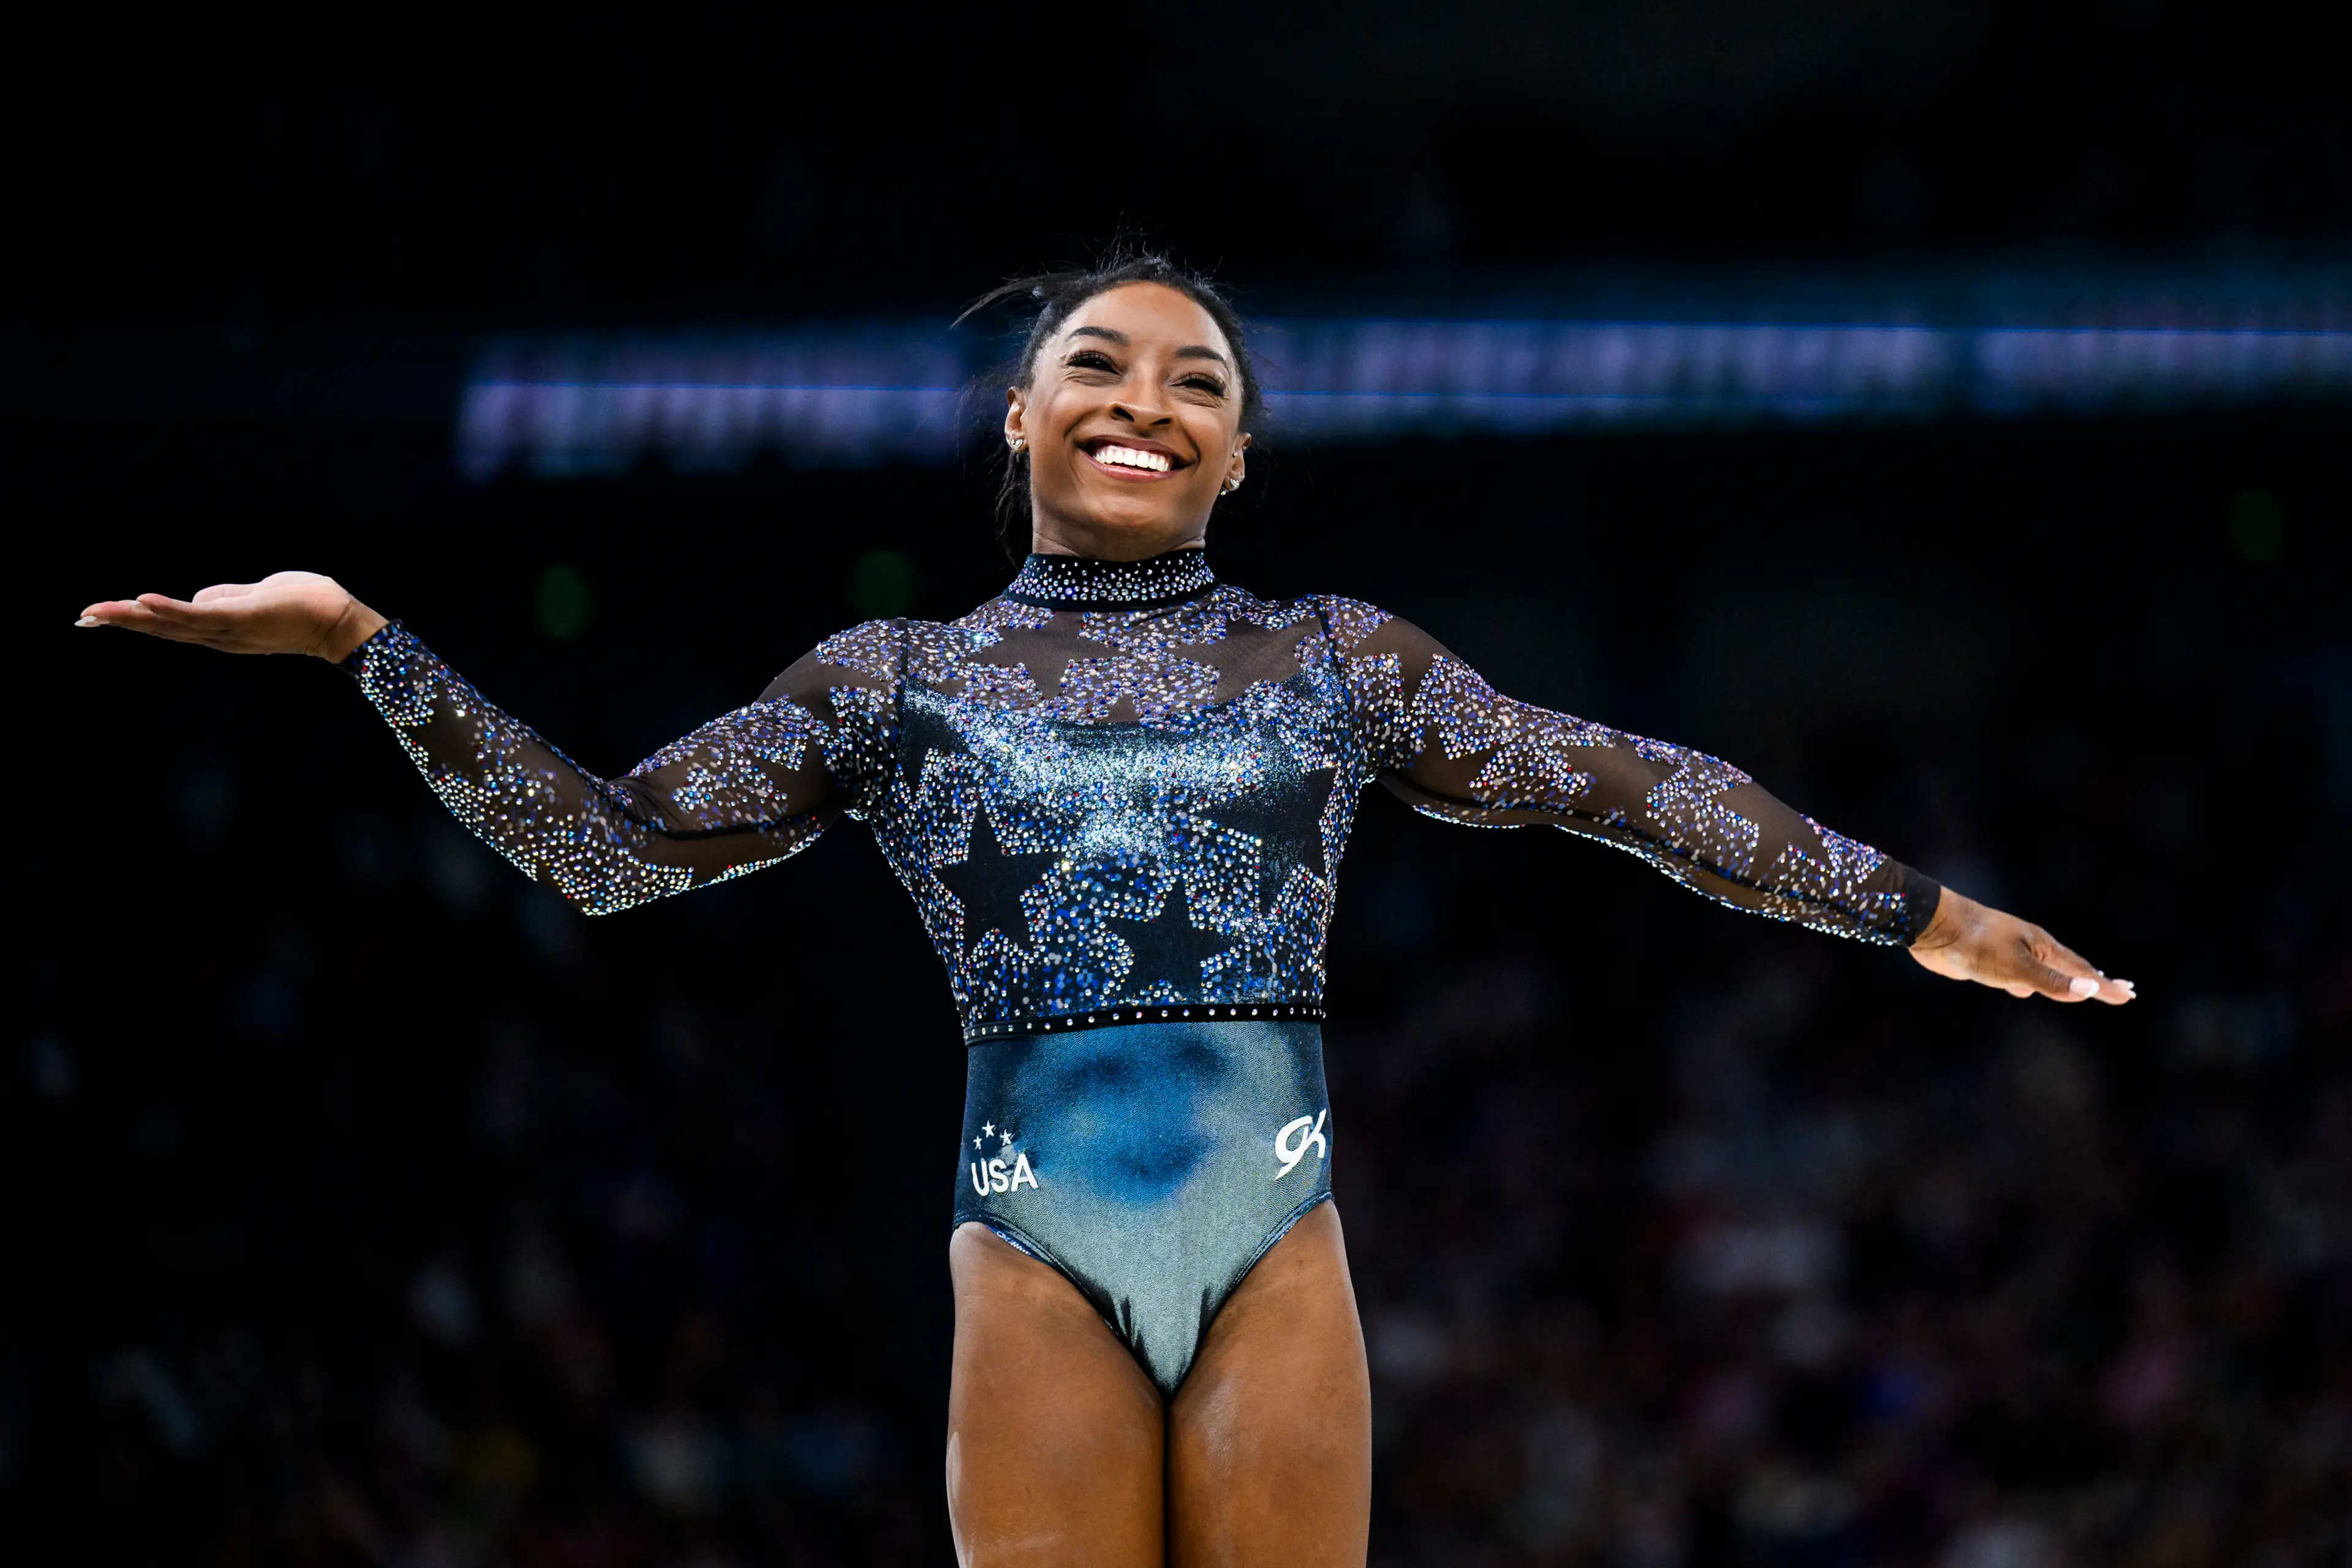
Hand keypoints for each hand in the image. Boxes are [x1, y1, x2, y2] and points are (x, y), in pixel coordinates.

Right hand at [77, 572, 387, 661]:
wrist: (338, 619)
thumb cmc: (301, 605)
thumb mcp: (253, 598)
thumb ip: (223, 599)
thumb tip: (196, 599)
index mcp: (219, 629)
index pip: (169, 625)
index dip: (134, 619)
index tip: (98, 616)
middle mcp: (218, 635)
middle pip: (162, 628)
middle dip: (122, 621)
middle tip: (84, 617)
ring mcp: (228, 629)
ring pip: (173, 624)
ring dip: (135, 617)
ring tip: (100, 611)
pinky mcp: (241, 619)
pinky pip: (199, 616)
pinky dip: (171, 609)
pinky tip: (143, 602)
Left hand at [1909, 887, 2133, 1003]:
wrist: (1933, 926)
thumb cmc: (1976, 943)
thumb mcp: (2017, 967)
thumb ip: (2051, 982)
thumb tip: (2090, 990)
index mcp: (2042, 946)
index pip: (2082, 970)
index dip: (2105, 986)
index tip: (2129, 995)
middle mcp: (2030, 948)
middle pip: (2069, 968)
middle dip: (2094, 980)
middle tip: (2120, 989)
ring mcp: (2009, 953)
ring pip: (2043, 972)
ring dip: (2063, 981)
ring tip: (2079, 988)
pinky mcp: (1987, 962)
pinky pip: (2018, 976)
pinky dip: (2029, 984)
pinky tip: (2022, 991)